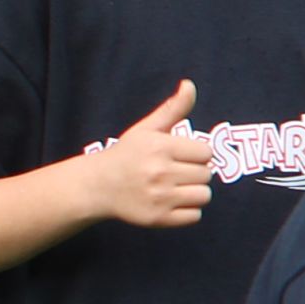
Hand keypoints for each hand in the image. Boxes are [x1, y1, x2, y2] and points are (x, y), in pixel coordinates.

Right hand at [93, 81, 216, 228]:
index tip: (180, 155)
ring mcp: (159, 197)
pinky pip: (195, 216)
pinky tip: (170, 202)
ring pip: (204, 195)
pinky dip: (187, 211)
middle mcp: (159, 172)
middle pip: (207, 174)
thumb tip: (190, 85)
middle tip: (173, 172)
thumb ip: (173, 109)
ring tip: (173, 187)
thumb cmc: (127, 155)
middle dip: (194, 172)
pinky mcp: (158, 219)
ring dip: (194, 192)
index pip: (207, 152)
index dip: (196, 154)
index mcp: (160, 148)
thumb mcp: (147, 129)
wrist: (97, 186)